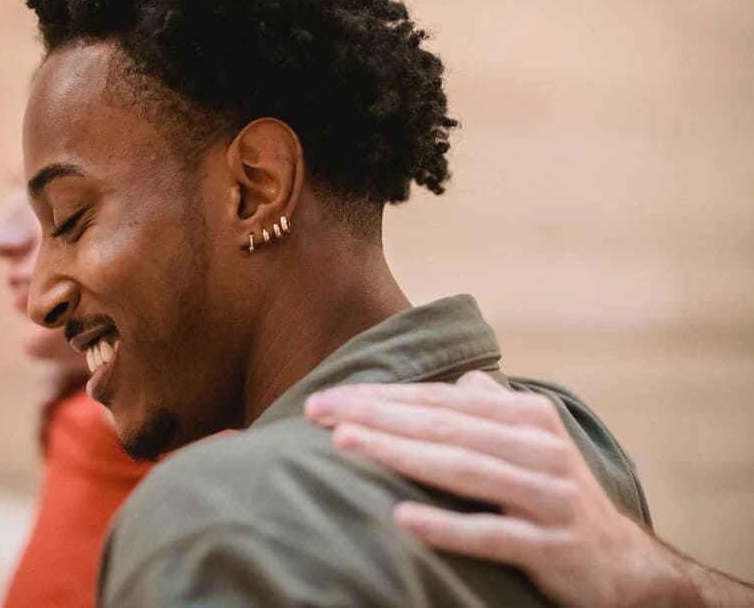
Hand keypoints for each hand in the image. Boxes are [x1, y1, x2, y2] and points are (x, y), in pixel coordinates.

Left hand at [304, 371, 689, 607]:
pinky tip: (401, 519)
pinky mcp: (553, 546)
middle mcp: (540, 447)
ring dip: (400, 454)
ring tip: (346, 444)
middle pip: (444, 425)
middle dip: (376, 415)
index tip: (326, 399)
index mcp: (527, 416)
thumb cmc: (556, 494)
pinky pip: (493, 535)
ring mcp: (549, 496)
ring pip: (464, 470)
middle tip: (318, 411)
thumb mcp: (532, 443)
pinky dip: (447, 526)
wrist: (624, 565)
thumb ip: (494, 409)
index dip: (381, 397)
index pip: (440, 400)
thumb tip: (464, 378)